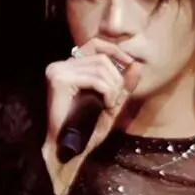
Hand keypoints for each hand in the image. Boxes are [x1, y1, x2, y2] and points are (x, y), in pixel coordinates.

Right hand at [43, 41, 136, 192]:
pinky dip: (107, 92)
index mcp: (69, 67)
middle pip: (102, 57)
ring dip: (113, 88)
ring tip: (110, 105)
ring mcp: (58, 71)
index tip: (130, 65)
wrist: (70, 150)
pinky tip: (105, 106)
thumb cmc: (88, 130)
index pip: (95, 44)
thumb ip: (123, 85)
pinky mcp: (59, 80)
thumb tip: (137, 65)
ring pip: (101, 67)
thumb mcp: (112, 103)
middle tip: (116, 100)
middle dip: (117, 79)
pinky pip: (95, 79)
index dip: (115, 51)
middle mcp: (60, 65)